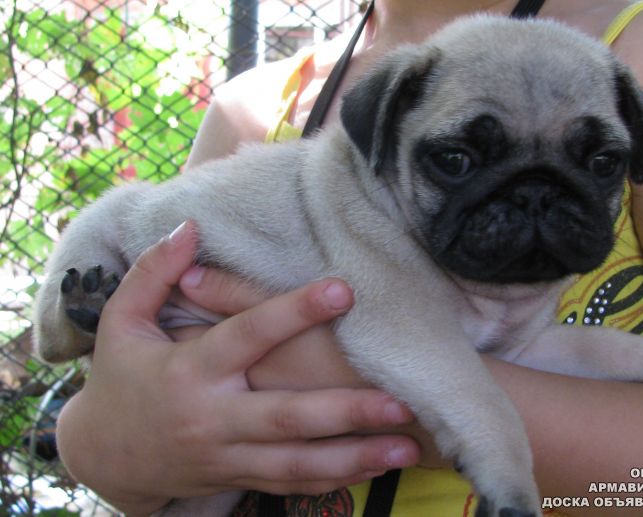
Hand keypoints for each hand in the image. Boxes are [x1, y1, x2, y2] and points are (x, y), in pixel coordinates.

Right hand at [56, 221, 419, 514]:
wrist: (103, 455)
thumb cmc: (120, 379)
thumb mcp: (122, 323)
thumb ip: (153, 274)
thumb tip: (190, 227)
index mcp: (190, 371)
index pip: (248, 336)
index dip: (293, 313)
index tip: (343, 290)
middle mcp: (213, 418)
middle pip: (286, 417)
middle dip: (345, 412)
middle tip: (400, 402)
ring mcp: (227, 456)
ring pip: (297, 463)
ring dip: (354, 457)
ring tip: (407, 446)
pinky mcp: (237, 477)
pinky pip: (290, 484)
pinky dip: (334, 478)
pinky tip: (376, 466)